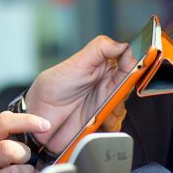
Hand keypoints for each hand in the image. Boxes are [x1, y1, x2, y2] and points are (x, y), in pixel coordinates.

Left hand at [24, 36, 137, 151]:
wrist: (39, 115)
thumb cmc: (52, 86)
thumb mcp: (75, 63)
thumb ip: (99, 49)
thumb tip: (122, 44)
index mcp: (104, 68)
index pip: (130, 64)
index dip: (133, 69)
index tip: (127, 73)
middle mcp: (107, 86)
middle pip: (129, 90)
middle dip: (122, 96)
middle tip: (110, 97)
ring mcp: (104, 105)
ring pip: (123, 110)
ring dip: (115, 113)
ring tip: (99, 113)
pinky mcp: (100, 123)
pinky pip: (115, 128)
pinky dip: (109, 128)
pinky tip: (98, 124)